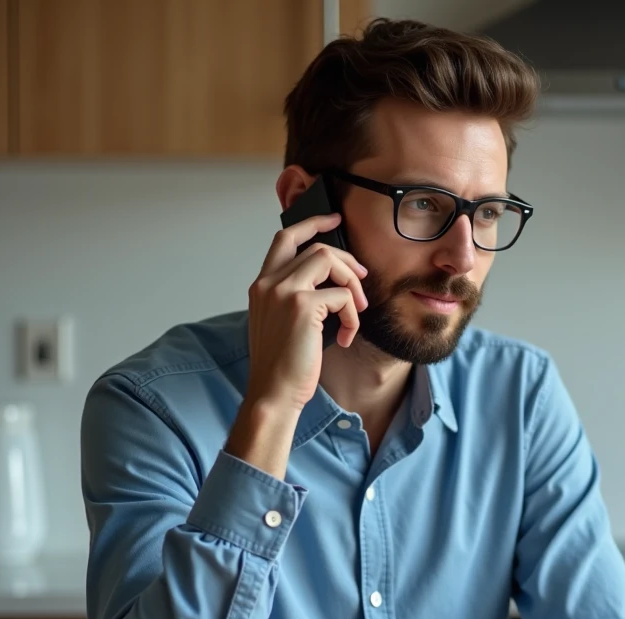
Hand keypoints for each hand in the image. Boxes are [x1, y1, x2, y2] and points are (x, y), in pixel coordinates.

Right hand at [224, 214, 367, 478]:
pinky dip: (352, 316)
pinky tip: (346, 338)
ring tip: (357, 311)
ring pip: (330, 261)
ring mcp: (283, 291)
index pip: (285, 238)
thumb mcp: (283, 324)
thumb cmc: (283, 365)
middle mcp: (268, 283)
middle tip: (362, 279)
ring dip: (353, 285)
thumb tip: (335, 284)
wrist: (273, 393)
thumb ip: (297, 297)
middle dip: (347, 260)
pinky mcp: (301, 306)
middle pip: (316, 246)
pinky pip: (342, 296)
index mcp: (261, 285)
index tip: (335, 219)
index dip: (312, 224)